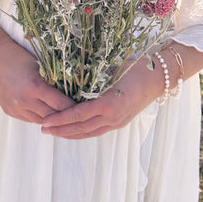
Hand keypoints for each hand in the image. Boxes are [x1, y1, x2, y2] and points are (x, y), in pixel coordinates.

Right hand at [0, 34, 75, 123]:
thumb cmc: (19, 57)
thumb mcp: (40, 66)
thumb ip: (54, 81)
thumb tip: (73, 92)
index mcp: (35, 87)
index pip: (60, 104)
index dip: (74, 107)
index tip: (85, 108)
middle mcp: (24, 101)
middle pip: (52, 116)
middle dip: (66, 117)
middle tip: (79, 115)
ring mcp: (15, 108)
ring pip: (41, 121)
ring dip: (53, 120)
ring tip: (66, 118)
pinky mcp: (10, 111)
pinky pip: (30, 119)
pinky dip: (40, 117)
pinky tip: (49, 114)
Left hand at [40, 56, 164, 139]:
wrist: (159, 78)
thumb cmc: (135, 68)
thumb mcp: (112, 67)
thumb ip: (91, 72)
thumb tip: (70, 67)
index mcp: (108, 103)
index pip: (78, 115)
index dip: (60, 119)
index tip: (45, 120)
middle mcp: (112, 117)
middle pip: (80, 129)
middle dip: (60, 130)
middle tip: (43, 129)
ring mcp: (117, 122)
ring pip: (88, 133)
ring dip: (70, 134)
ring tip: (54, 132)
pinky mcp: (120, 123)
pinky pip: (97, 131)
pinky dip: (82, 132)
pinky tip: (73, 130)